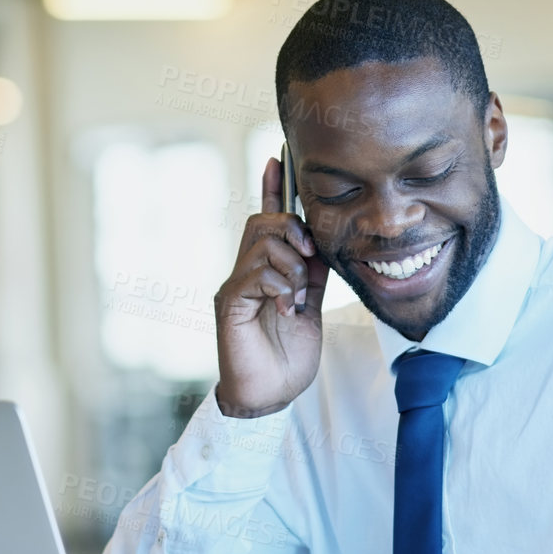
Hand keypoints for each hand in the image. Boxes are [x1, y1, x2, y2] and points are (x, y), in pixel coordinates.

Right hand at [212, 157, 330, 417]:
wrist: (269, 396)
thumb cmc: (286, 357)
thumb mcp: (311, 307)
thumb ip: (313, 275)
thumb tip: (322, 245)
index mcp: (267, 270)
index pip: (267, 220)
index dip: (272, 188)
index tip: (279, 157)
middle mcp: (245, 272)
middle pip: (263, 221)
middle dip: (293, 230)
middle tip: (310, 260)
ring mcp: (235, 285)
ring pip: (263, 242)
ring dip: (291, 264)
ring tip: (296, 295)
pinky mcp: (230, 302)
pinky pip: (257, 272)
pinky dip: (280, 286)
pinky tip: (287, 308)